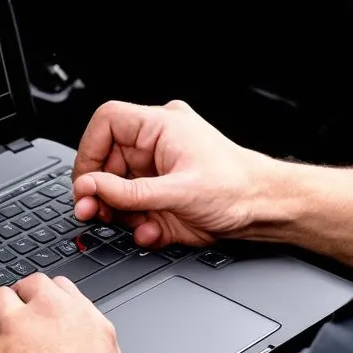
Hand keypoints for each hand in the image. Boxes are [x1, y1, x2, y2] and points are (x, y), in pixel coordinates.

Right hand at [72, 99, 281, 247]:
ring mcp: (160, 167)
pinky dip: (138, 221)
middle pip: (107, 159)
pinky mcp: (163, 191)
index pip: (108, 122)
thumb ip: (128, 193)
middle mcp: (157, 142)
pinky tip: (153, 230)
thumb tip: (90, 187)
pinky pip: (135, 204)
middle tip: (93, 211)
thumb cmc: (238, 188)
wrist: (267, 209)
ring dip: (119, 210)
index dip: (90, 150)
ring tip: (131, 225)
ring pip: (118, 186)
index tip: (86, 181)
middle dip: (100, 189)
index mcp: (161, 125)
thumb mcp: (177, 193)